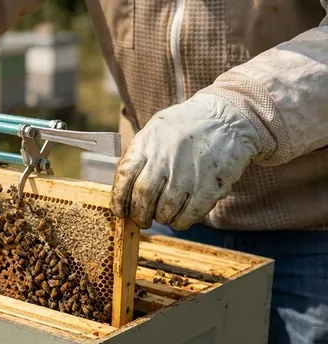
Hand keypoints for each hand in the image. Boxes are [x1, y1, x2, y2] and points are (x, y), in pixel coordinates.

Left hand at [110, 93, 261, 229]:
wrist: (227, 118)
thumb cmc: (186, 127)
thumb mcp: (155, 130)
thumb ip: (139, 155)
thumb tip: (123, 188)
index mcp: (147, 144)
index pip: (124, 178)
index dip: (118, 200)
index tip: (119, 211)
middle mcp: (165, 159)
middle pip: (142, 197)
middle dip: (139, 215)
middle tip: (141, 220)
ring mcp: (188, 174)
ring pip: (164, 210)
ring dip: (160, 218)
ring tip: (162, 216)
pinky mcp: (209, 187)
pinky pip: (189, 215)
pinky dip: (181, 222)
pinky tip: (179, 218)